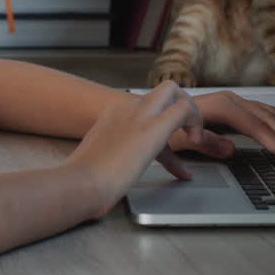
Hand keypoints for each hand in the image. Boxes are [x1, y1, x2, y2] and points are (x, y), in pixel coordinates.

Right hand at [66, 81, 205, 217]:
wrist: (79, 183)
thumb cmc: (82, 181)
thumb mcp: (96, 162)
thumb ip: (109, 159)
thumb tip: (112, 175)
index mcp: (112, 115)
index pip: (146, 110)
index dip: (162, 128)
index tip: (169, 156)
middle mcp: (126, 109)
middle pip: (162, 92)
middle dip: (180, 107)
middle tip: (187, 134)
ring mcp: (139, 116)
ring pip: (173, 90)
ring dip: (190, 111)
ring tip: (195, 137)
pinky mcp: (152, 128)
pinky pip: (183, 110)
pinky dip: (195, 123)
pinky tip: (195, 143)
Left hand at [170, 91, 274, 164]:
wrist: (156, 111)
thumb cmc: (164, 126)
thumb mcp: (179, 139)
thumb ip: (206, 144)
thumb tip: (231, 149)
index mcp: (220, 106)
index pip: (256, 126)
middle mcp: (230, 100)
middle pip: (268, 120)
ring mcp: (234, 102)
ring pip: (270, 115)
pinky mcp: (235, 107)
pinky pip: (264, 115)